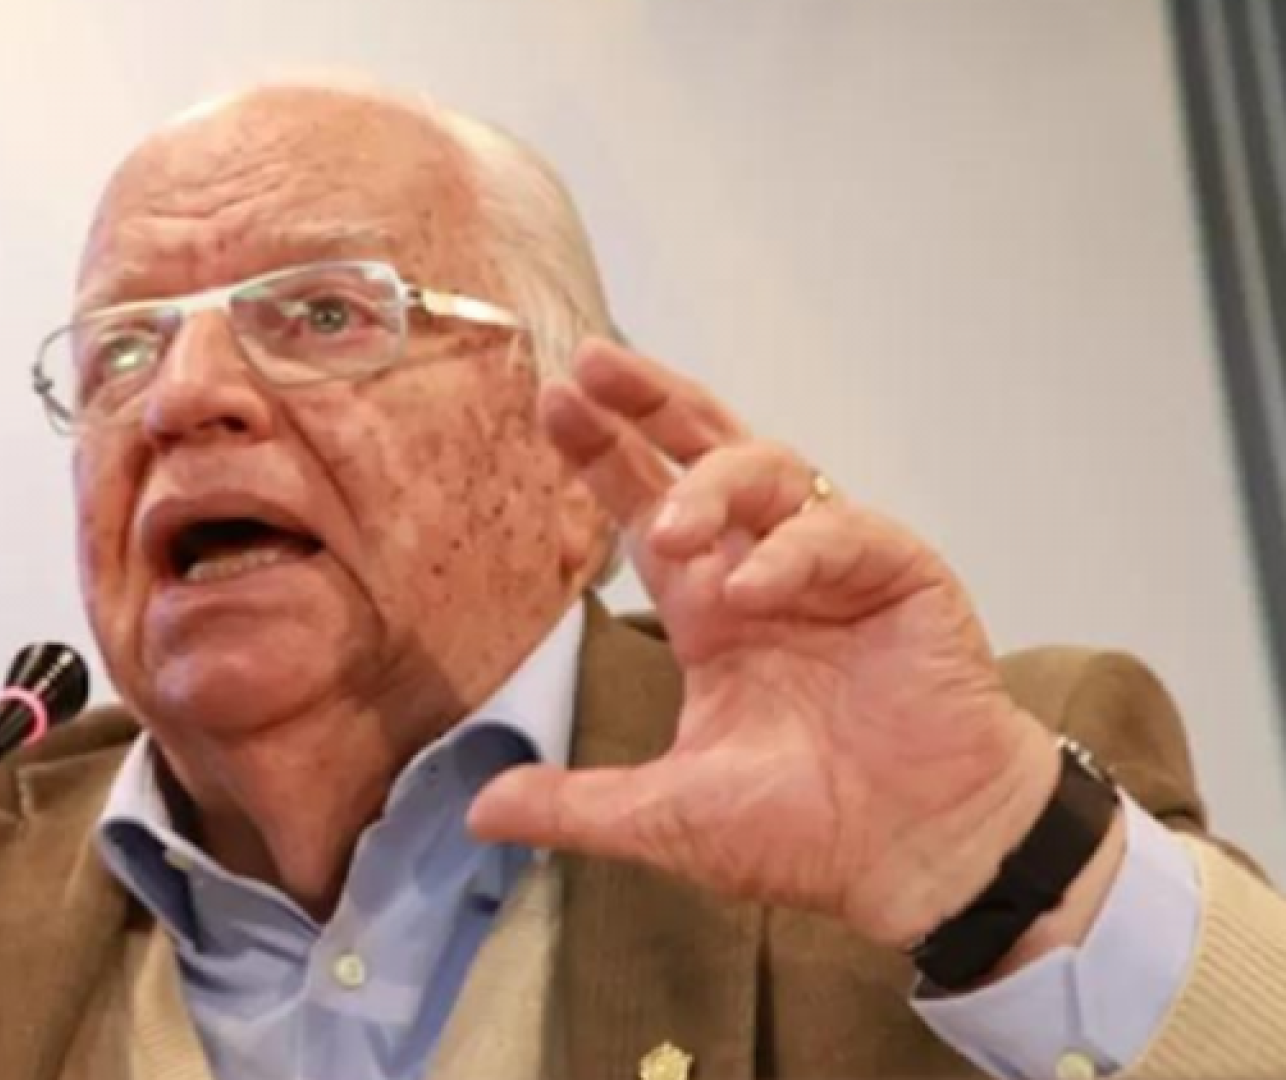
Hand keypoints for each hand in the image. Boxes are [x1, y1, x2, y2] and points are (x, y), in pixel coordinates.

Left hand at [470, 338, 1060, 947]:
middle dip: (650, 403)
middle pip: (704, 452)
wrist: (920, 860)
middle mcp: (765, 570)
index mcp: (710, 609)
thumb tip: (476, 813)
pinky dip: (793, 553)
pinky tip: (754, 588)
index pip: (645, 508)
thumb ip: (575, 803)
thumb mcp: (667, 818)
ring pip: (771, 469)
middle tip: (593, 367)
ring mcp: (835, 567)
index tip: (551, 403)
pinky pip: (841, 533)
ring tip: (669, 527)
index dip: (604, 454)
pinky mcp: (901, 575)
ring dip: (712, 484)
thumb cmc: (806, 833)